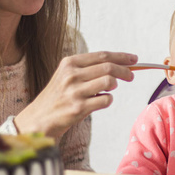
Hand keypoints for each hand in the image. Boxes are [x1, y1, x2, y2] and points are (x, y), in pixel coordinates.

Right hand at [14, 51, 137, 137]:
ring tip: (110, 89)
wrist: (39, 119)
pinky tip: (100, 101)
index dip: (121, 56)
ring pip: (109, 82)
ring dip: (115, 86)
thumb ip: (89, 69)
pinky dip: (108, 100)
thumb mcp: (67, 75)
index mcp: (69, 63)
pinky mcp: (78, 108)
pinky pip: (106, 100)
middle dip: (125, 70)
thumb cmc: (58, 96)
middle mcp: (71, 75)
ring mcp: (75, 91)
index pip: (102, 55)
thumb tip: (119, 64)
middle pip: (108, 67)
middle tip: (131, 76)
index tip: (134, 59)